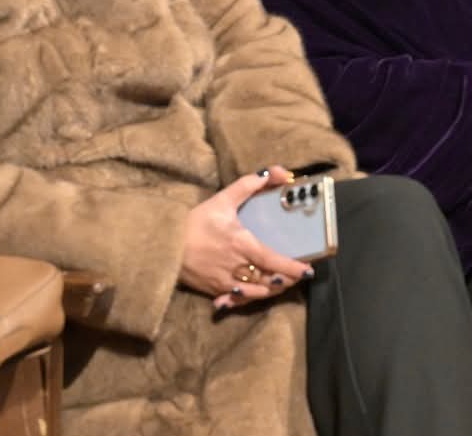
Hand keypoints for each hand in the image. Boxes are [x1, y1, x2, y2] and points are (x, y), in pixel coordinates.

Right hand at [182, 166, 314, 308]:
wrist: (163, 245)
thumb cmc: (194, 222)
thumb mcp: (222, 199)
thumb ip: (248, 185)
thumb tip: (274, 173)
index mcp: (240, 244)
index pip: (273, 261)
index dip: (292, 268)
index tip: (308, 270)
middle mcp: (235, 266)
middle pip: (269, 281)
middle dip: (286, 280)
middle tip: (297, 275)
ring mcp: (224, 282)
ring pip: (256, 293)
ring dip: (272, 289)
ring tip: (282, 282)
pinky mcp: (214, 291)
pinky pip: (238, 299)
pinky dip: (251, 297)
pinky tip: (258, 292)